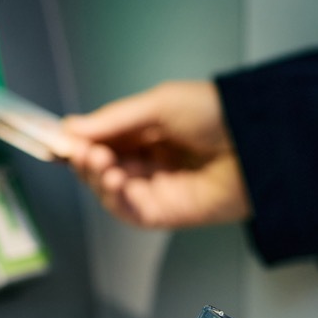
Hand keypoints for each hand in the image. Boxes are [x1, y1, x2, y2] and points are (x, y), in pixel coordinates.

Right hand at [63, 81, 251, 228]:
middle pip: (103, 168)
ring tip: (98, 161)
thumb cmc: (221, 116)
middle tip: (79, 150)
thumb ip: (114, 120)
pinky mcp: (168, 213)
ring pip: (111, 191)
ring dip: (96, 177)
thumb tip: (73, 128)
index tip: (59, 137)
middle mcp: (154, 161)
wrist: (258, 144)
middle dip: (84, 159)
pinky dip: (114, 198)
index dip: (80, 140)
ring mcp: (160, 189)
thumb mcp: (159, 104)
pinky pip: (130, 212)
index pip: (105, 140)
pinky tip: (114, 180)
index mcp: (152, 131)